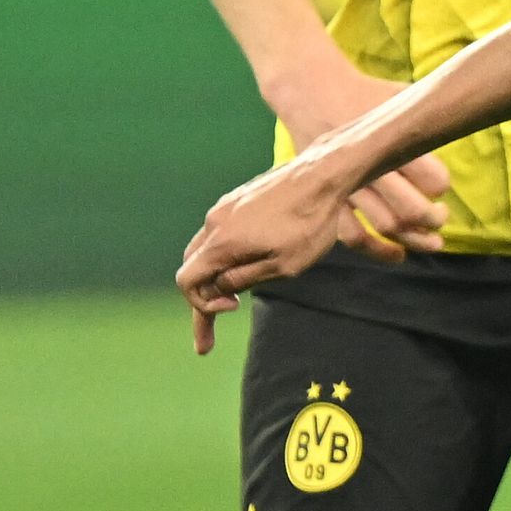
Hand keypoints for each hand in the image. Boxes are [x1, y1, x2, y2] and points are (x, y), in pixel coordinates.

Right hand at [180, 155, 368, 351]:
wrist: (323, 175)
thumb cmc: (310, 225)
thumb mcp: (284, 266)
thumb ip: (244, 280)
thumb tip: (218, 290)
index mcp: (222, 243)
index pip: (187, 282)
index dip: (201, 306)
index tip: (233, 308)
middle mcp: (214, 223)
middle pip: (193, 267)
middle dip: (202, 298)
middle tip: (209, 334)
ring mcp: (224, 208)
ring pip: (206, 249)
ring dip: (213, 275)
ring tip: (229, 299)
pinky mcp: (236, 199)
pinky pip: (221, 233)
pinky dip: (225, 254)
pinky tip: (246, 262)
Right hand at [268, 54, 448, 255]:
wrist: (309, 90)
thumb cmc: (366, 93)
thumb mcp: (399, 96)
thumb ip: (429, 116)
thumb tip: (471, 117)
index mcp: (389, 140)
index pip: (431, 178)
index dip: (441, 187)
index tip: (440, 188)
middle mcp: (368, 166)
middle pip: (411, 209)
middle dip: (434, 220)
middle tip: (441, 219)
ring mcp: (346, 184)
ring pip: (385, 226)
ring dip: (414, 240)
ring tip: (432, 242)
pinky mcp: (326, 197)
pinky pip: (351, 235)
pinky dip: (377, 251)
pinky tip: (398, 255)